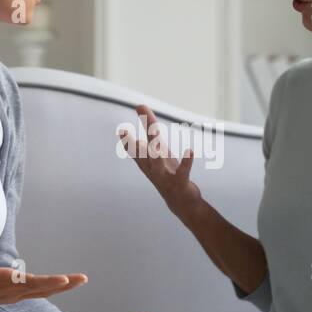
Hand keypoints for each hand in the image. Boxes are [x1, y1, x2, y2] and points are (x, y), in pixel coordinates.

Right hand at [0, 249, 86, 311]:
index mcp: (3, 283)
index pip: (30, 283)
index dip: (48, 282)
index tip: (65, 280)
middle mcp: (12, 291)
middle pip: (43, 288)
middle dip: (64, 284)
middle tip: (84, 279)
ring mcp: (13, 295)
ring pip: (42, 291)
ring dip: (61, 287)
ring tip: (79, 280)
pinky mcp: (13, 295)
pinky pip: (36, 292)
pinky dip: (50, 288)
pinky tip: (60, 285)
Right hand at [119, 104, 201, 218]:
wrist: (180, 202)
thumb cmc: (167, 173)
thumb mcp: (158, 151)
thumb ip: (149, 131)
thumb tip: (139, 109)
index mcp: (147, 163)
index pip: (134, 152)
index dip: (128, 142)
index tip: (121, 131)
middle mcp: (153, 170)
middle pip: (142, 156)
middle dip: (134, 145)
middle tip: (125, 133)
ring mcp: (165, 178)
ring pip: (157, 164)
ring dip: (155, 152)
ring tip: (156, 139)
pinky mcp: (180, 183)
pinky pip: (183, 171)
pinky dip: (187, 161)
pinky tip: (190, 151)